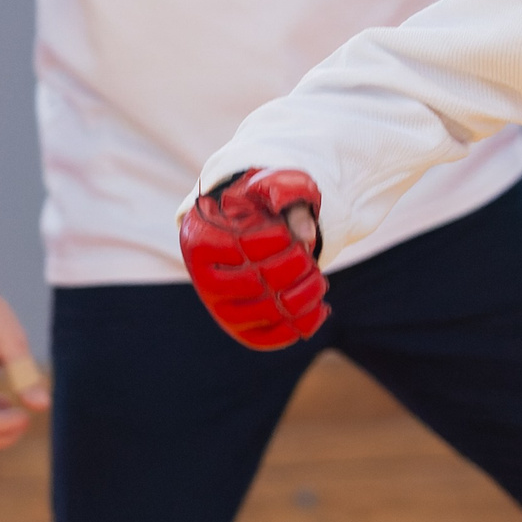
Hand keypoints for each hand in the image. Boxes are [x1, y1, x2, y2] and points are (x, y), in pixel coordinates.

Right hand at [180, 169, 328, 349]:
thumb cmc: (264, 203)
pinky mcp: (239, 327)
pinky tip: (321, 308)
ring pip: (265, 313)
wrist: (255, 226)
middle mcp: (202, 277)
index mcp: (200, 237)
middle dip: (295, 267)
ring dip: (303, 296)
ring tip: (318, 278)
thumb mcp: (275, 182)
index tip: (291, 233)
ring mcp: (219, 307)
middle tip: (308, 255)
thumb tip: (304, 231)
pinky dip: (300, 326)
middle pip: (256, 282)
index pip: (243, 245)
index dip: (278, 240)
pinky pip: (267, 339)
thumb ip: (287, 191)